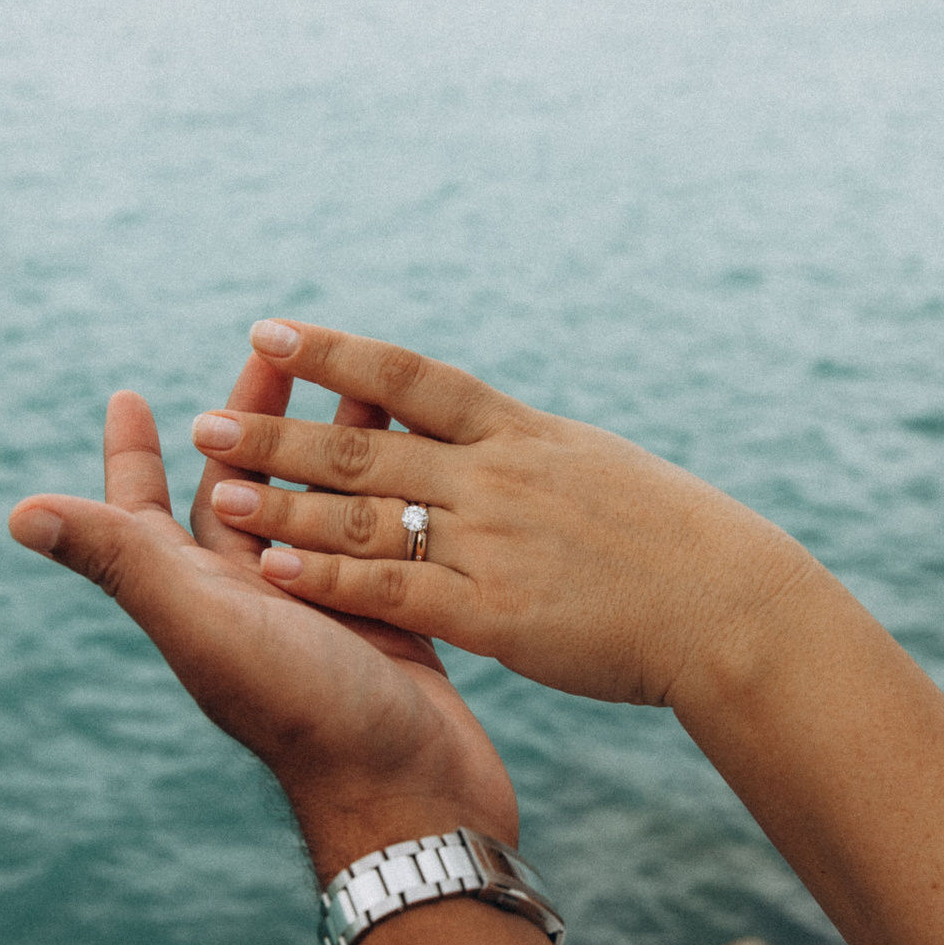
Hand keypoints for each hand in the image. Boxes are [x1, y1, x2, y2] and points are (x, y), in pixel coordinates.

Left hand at [7, 358, 571, 944]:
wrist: (409, 800)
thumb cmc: (306, 714)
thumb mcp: (204, 625)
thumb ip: (124, 562)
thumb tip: (16, 512)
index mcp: (196, 597)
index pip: (146, 512)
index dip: (130, 456)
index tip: (127, 397)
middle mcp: (250, 602)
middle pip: (236, 494)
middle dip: (246, 423)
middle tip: (270, 356)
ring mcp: (318, 612)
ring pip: (310, 508)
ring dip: (323, 444)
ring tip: (353, 384)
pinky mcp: (384, 622)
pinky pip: (373, 541)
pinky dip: (384, 495)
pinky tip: (409, 459)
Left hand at [192, 323, 943, 944]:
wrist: (736, 609)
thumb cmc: (681, 547)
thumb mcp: (605, 472)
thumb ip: (531, 459)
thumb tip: (492, 439)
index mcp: (526, 435)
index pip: (415, 378)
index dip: (338, 355)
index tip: (272, 332)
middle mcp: (500, 477)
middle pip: (369, 441)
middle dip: (282, 429)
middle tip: (207, 418)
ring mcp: (495, 542)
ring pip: (370, 512)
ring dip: (290, 498)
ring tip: (221, 488)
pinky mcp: (497, 613)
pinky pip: (395, 588)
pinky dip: (332, 574)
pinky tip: (275, 567)